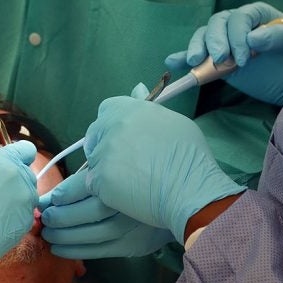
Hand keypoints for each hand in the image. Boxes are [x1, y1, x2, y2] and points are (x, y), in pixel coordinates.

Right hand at [0, 141, 38, 282]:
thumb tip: (5, 174)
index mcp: (4, 159)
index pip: (27, 149)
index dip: (21, 159)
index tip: (13, 167)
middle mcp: (20, 175)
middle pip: (28, 175)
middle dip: (17, 184)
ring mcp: (27, 198)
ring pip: (29, 197)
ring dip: (18, 202)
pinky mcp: (28, 219)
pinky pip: (26, 215)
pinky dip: (16, 219)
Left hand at [40, 167, 171, 258]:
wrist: (183, 197)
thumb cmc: (147, 175)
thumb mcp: (125, 162)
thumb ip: (100, 166)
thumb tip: (69, 175)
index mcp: (121, 179)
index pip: (83, 187)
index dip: (60, 194)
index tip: (47, 198)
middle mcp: (125, 205)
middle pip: (83, 212)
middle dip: (58, 215)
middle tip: (43, 216)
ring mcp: (128, 228)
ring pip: (88, 235)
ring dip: (62, 235)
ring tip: (47, 233)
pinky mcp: (130, 246)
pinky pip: (97, 251)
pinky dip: (75, 251)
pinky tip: (59, 248)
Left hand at [83, 97, 243, 243]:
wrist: (190, 189)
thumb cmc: (189, 156)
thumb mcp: (173, 121)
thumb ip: (147, 107)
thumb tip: (137, 88)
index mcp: (130, 109)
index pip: (106, 109)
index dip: (110, 123)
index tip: (119, 135)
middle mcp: (114, 127)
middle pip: (94, 134)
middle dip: (102, 146)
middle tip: (122, 162)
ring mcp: (104, 153)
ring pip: (93, 161)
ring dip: (105, 170)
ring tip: (130, 181)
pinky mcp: (100, 179)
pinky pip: (93, 184)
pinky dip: (104, 190)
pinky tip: (125, 194)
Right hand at [166, 2, 282, 105]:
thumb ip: (281, 36)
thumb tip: (253, 36)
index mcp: (259, 15)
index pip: (240, 17)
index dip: (237, 35)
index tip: (244, 58)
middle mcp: (239, 25)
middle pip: (218, 23)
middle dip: (215, 40)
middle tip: (221, 60)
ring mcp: (226, 43)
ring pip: (205, 36)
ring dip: (198, 47)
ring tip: (196, 62)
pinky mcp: (218, 62)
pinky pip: (198, 56)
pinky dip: (184, 57)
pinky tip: (173, 62)